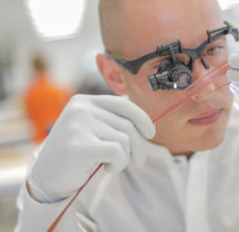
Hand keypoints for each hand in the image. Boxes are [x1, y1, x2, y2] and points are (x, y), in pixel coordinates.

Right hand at [28, 95, 154, 200]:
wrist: (46, 179)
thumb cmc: (76, 154)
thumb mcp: (91, 129)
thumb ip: (111, 119)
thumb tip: (144, 120)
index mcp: (84, 101)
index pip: (123, 104)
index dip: (142, 118)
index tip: (150, 133)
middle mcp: (80, 109)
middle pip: (128, 124)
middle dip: (139, 145)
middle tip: (138, 161)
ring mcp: (77, 126)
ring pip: (125, 139)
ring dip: (125, 157)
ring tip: (111, 164)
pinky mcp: (78, 146)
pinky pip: (117, 152)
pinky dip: (119, 164)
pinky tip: (106, 168)